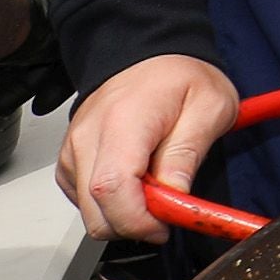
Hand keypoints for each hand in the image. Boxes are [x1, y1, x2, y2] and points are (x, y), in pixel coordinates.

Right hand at [60, 53, 237, 242]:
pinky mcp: (69, 161)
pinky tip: (136, 183)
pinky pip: (83, 201)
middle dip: (135, 224)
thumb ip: (188, 153)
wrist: (149, 54)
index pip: (112, 189)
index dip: (138, 220)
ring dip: (124, 214)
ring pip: (88, 211)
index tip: (166, 225)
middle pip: (95, 211)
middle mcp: (86, 139)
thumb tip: (174, 198)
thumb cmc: (182, 77)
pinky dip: (110, 204)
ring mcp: (72, 151)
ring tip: (156, 187)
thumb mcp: (210, 107)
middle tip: (168, 209)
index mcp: (123, 124)